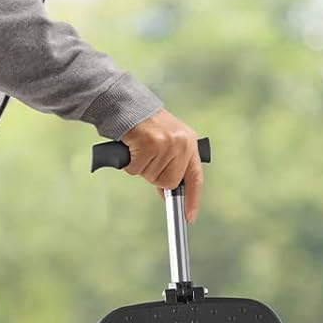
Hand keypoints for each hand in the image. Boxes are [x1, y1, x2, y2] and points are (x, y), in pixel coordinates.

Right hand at [121, 106, 203, 222]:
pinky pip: (137, 169)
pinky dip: (130, 163)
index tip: (190, 217)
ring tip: (139, 149)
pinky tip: (131, 148)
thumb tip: (167, 191)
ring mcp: (167, 143)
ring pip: (151, 176)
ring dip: (141, 167)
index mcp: (189, 143)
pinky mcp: (150, 143)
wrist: (127, 105)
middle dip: (155, 176)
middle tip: (147, 159)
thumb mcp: (166, 143)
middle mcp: (182, 143)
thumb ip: (171, 165)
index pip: (195, 178)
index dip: (193, 199)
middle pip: (169, 182)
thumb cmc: (145, 126)